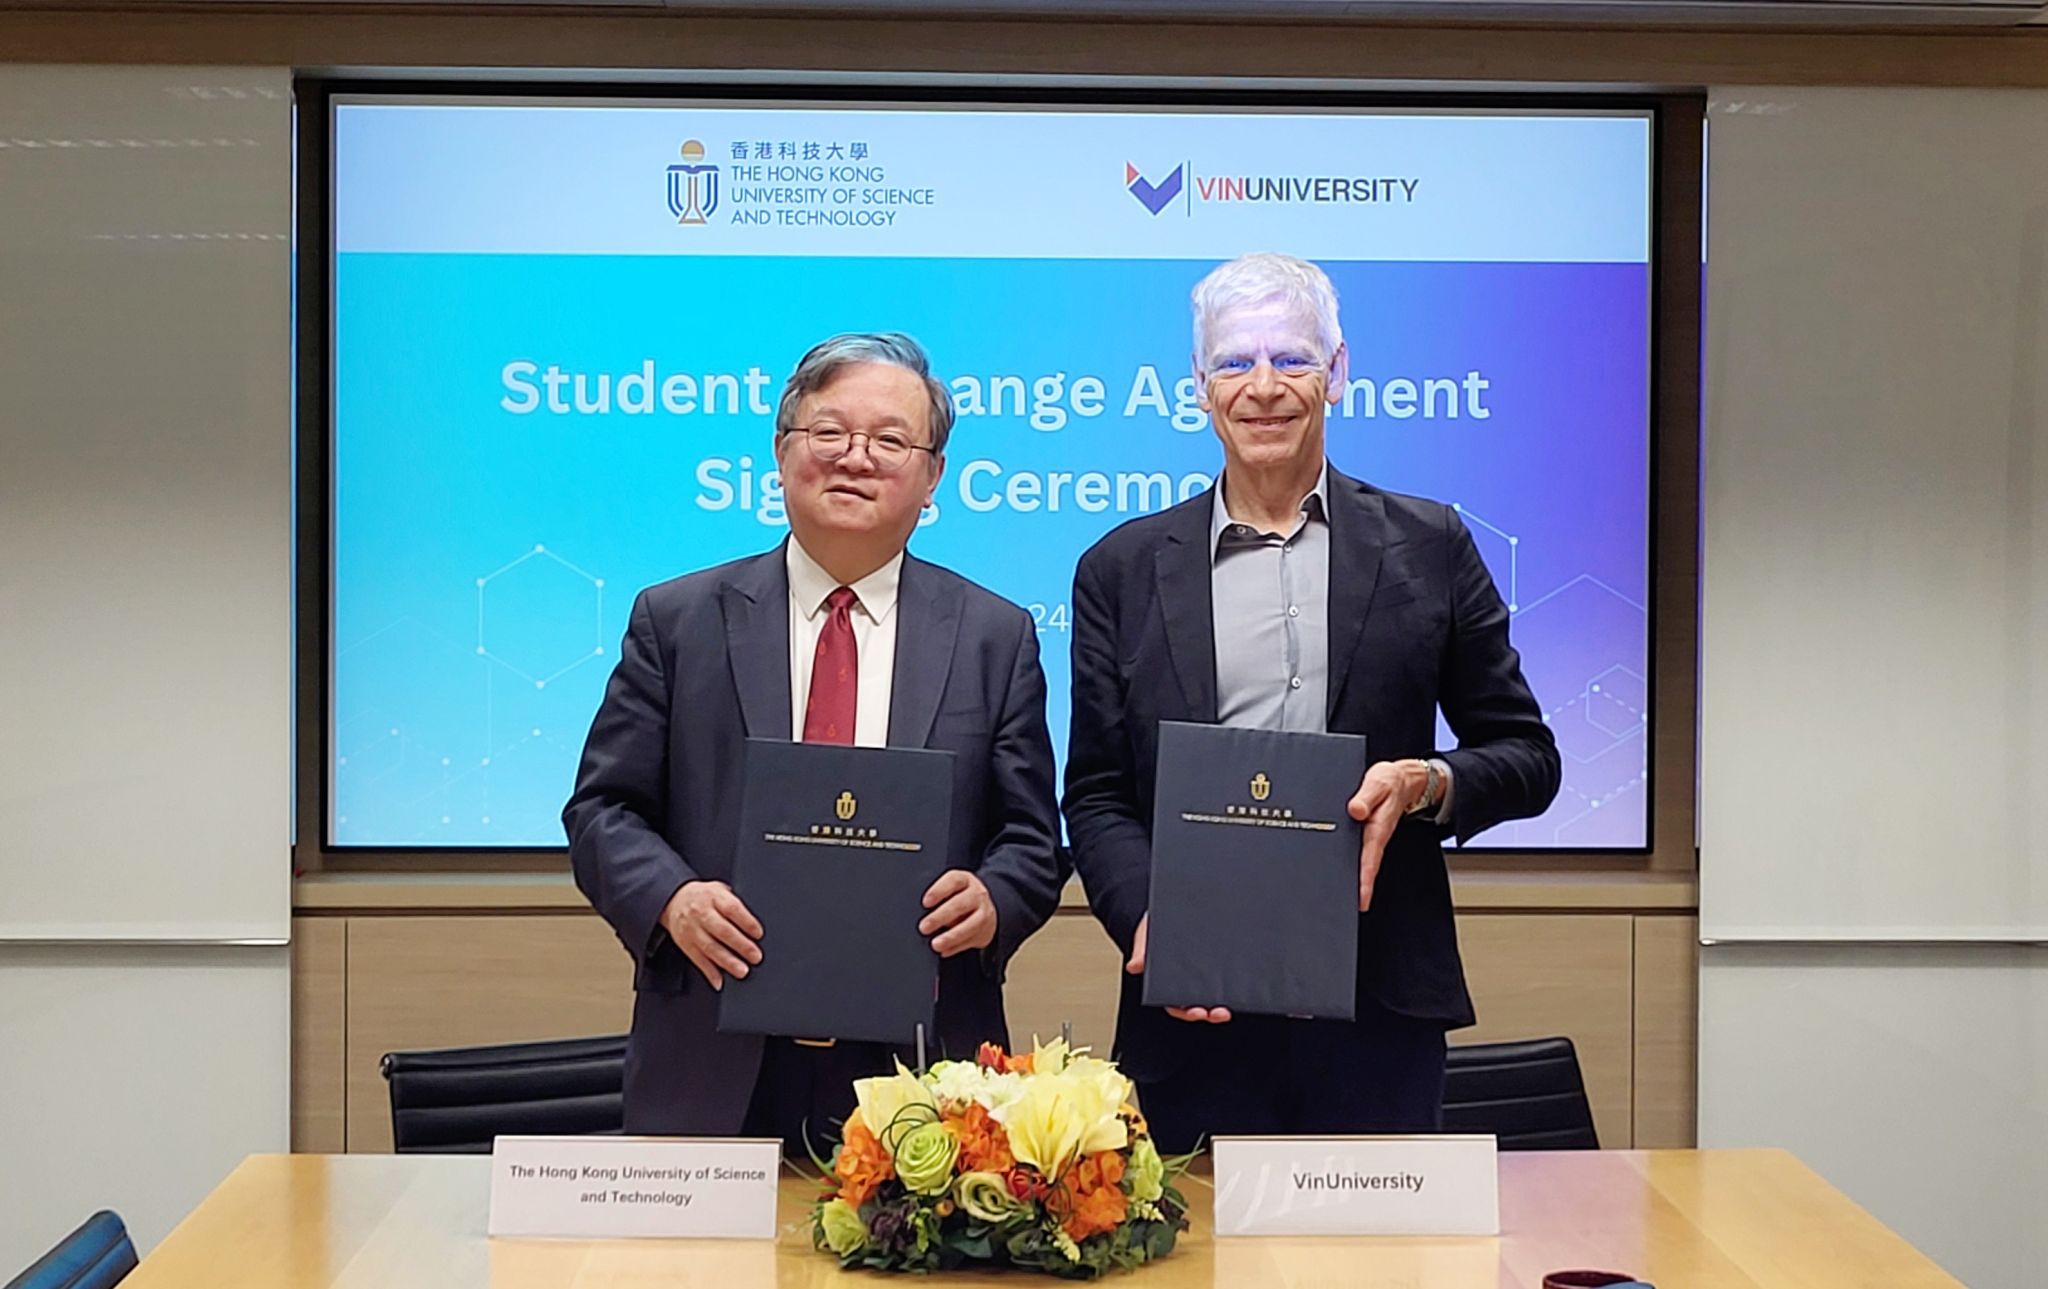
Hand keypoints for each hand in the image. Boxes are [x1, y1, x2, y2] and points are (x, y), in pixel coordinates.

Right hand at [660, 880, 762, 990]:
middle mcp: (702, 913)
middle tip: (755, 956)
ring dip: (727, 962)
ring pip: (710, 948)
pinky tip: (719, 981)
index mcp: (714, 897)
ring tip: (742, 971)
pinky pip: (697, 960)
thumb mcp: (720, 890)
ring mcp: (692, 930)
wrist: (673, 900)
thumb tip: (754, 924)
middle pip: (723, 930)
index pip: (732, 909)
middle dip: (741, 945)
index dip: (747, 922)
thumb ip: (735, 904)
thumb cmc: (704, 897)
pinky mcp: (685, 944)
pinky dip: (709, 972)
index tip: (758, 934)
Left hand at [919, 870, 997, 957]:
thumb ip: (938, 896)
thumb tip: (920, 913)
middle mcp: (977, 895)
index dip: (939, 891)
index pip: (953, 881)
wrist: (984, 908)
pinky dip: (956, 947)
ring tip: (936, 944)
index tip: (925, 903)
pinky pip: (971, 941)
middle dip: (940, 917)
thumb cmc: (959, 897)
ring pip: (970, 925)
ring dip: (951, 936)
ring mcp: (983, 913)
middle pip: (960, 905)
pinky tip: (945, 951)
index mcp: (965, 880)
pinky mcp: (985, 932)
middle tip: (924, 927)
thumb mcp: (951, 889)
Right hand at [1125, 913, 1231, 1023]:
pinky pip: (1226, 980)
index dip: (1187, 1012)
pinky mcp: (1216, 966)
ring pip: (1214, 997)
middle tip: (1218, 1013)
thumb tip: (1134, 966)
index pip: (1177, 1004)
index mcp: (1169, 981)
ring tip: (1229, 1007)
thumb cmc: (1155, 926)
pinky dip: (1233, 986)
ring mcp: (1204, 976)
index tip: (1196, 1012)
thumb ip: (1142, 952)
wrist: (1169, 909)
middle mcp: (1187, 983)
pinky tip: (1242, 985)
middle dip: (1209, 1013)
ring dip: (1222, 1006)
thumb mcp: (1147, 936)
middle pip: (1198, 1006)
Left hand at [1346, 760, 1430, 910]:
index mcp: (1377, 829)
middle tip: (1344, 910)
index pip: (1369, 860)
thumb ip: (1366, 796)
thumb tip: (1355, 810)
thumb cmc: (1388, 782)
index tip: (1361, 900)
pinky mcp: (1363, 834)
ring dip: (1351, 880)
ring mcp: (1368, 838)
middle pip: (1363, 868)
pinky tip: (1336, 874)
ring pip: (1359, 863)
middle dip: (1356, 889)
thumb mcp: (1377, 783)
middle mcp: (1372, 837)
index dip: (1364, 881)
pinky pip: (1355, 853)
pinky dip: (1346, 865)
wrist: (1401, 780)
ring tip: (1338, 900)